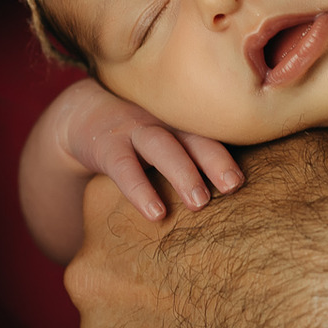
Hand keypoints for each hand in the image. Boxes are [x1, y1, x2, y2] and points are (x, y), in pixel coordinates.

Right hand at [52, 77, 241, 221]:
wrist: (84, 114)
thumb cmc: (142, 136)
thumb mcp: (172, 137)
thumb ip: (200, 159)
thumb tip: (243, 201)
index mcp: (187, 122)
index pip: (214, 133)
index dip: (231, 153)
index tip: (244, 180)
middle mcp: (165, 121)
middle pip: (194, 135)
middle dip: (215, 159)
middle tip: (234, 185)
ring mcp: (135, 130)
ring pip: (162, 146)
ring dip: (182, 172)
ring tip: (199, 203)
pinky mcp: (107, 145)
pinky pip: (124, 167)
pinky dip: (140, 189)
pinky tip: (155, 213)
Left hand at [65, 134, 327, 327]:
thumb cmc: (320, 215)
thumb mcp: (270, 156)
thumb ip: (228, 163)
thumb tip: (246, 158)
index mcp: (107, 208)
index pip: (120, 229)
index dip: (169, 242)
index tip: (210, 251)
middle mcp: (92, 280)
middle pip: (117, 292)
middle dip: (162, 297)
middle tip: (228, 301)